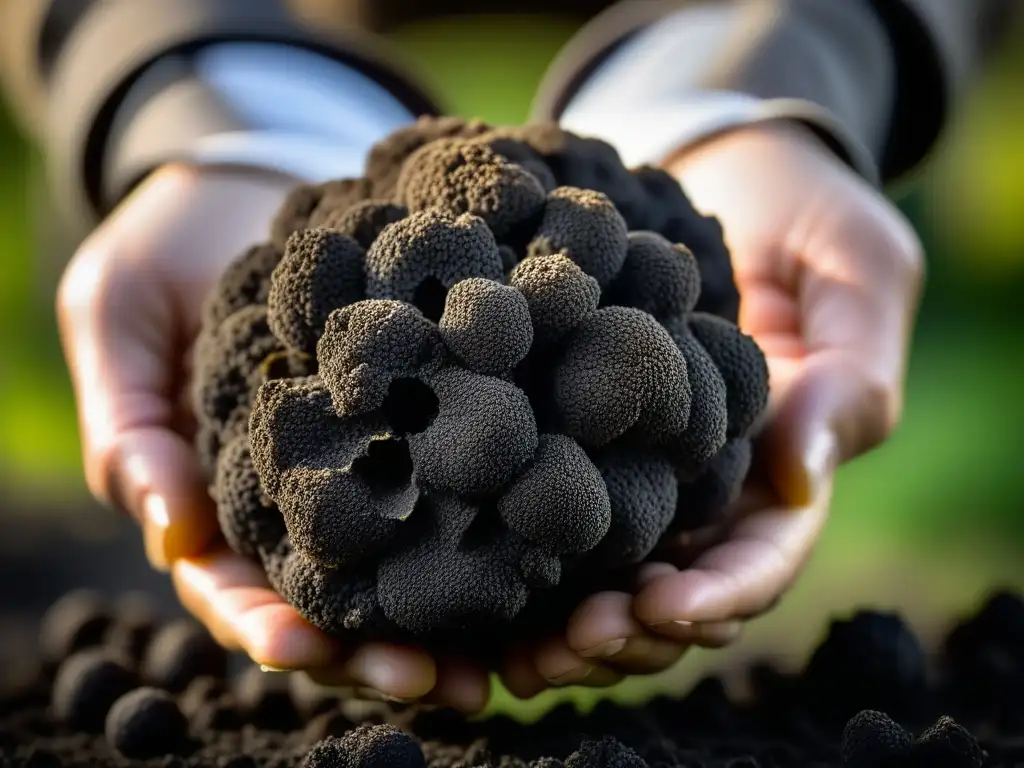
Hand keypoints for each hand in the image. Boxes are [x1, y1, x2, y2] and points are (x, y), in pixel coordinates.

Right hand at [57, 163, 489, 712]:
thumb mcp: (116, 314)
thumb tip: (168, 535)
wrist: (251, 182)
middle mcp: (297, 494)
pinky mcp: (422, 418)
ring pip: (401, 560)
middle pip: (333, 597)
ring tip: (492, 662)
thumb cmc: (165, 249)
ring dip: (440, 617)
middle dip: (372, 649)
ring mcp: (365, 461)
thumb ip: (127, 420)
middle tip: (432, 682)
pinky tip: (530, 555)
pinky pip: (451, 479)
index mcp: (213, 490)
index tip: (304, 649)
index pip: (233, 582)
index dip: (265, 624)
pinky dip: (484, 523)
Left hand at [499, 121, 923, 696]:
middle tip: (570, 643)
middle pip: (680, 593)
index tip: (661, 607)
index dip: (719, 596)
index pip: (761, 558)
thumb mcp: (857, 271)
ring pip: (612, 576)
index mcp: (783, 466)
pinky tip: (482, 591)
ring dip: (573, 625)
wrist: (722, 171)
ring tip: (521, 648)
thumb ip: (850, 377)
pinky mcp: (579, 438)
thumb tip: (798, 479)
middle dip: (632, 633)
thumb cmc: (805, 213)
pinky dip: (527, 566)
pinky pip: (555, 514)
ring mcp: (642, 470)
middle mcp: (709, 487)